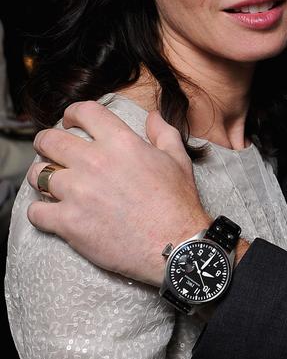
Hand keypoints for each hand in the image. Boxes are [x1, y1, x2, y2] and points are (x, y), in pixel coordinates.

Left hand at [26, 101, 209, 282]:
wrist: (175, 246)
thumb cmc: (178, 204)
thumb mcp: (178, 160)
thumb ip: (163, 133)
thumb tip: (153, 116)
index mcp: (120, 143)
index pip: (83, 112)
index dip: (71, 114)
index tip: (69, 122)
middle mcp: (94, 162)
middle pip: (49, 140)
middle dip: (46, 143)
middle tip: (50, 152)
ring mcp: (78, 192)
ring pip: (38, 174)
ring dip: (43, 178)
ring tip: (51, 185)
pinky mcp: (69, 222)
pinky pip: (35, 212)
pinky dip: (40, 213)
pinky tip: (51, 214)